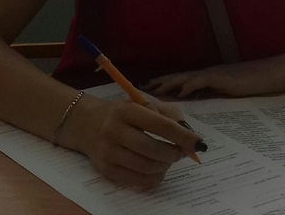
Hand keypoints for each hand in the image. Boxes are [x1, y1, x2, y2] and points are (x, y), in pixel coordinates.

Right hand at [61, 95, 201, 188]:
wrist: (85, 124)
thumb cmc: (121, 114)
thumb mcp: (141, 104)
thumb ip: (167, 114)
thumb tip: (189, 136)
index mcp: (126, 110)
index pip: (160, 125)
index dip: (183, 136)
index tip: (199, 143)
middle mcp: (114, 130)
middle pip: (154, 149)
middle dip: (174, 153)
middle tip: (179, 152)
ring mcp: (108, 152)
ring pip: (148, 167)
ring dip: (165, 166)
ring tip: (167, 159)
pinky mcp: (106, 170)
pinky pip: (139, 181)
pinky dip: (154, 177)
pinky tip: (156, 169)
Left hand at [144, 54, 284, 98]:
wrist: (271, 75)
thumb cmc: (253, 86)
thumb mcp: (230, 95)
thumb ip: (215, 99)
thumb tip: (201, 111)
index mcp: (207, 79)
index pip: (182, 81)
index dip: (166, 84)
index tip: (150, 89)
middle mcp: (206, 74)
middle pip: (177, 77)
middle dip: (160, 82)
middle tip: (142, 87)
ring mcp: (212, 74)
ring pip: (184, 78)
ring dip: (168, 83)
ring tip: (153, 88)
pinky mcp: (220, 78)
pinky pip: (200, 81)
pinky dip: (188, 86)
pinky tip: (179, 92)